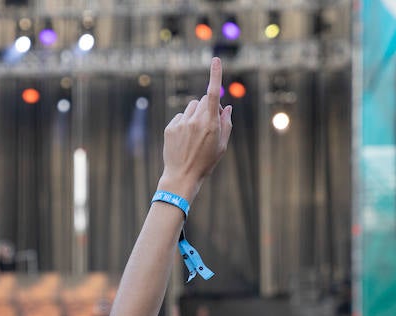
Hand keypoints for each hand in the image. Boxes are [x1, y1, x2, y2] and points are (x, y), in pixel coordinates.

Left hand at [158, 57, 233, 199]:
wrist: (182, 176)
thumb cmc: (205, 162)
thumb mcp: (221, 145)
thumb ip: (226, 124)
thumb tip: (226, 107)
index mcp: (210, 124)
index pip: (213, 94)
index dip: (215, 75)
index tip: (215, 59)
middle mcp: (195, 120)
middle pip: (204, 100)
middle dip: (209, 107)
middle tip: (209, 125)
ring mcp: (181, 123)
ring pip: (192, 107)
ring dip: (196, 114)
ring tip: (195, 134)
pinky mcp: (170, 127)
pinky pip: (180, 116)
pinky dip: (184, 122)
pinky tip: (184, 139)